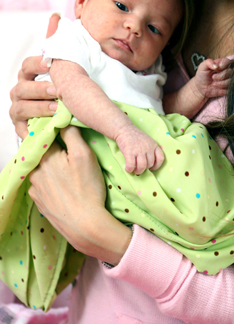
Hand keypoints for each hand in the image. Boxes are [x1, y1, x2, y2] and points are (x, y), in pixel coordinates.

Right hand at [9, 14, 60, 137]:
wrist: (60, 115)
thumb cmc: (59, 87)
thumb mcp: (60, 67)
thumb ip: (55, 43)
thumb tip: (56, 15)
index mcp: (29, 74)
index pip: (27, 65)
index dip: (37, 64)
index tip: (50, 63)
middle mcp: (20, 90)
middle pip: (22, 87)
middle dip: (39, 88)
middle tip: (57, 90)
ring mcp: (18, 109)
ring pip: (21, 107)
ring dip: (38, 107)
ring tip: (57, 109)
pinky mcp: (21, 127)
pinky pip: (22, 128)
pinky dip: (32, 128)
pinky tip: (47, 127)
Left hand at [28, 125, 131, 263]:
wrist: (85, 225)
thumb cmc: (87, 188)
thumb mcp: (84, 154)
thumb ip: (72, 133)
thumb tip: (63, 120)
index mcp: (46, 157)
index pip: (48, 136)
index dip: (58, 133)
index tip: (67, 134)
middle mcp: (36, 171)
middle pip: (45, 153)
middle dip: (56, 152)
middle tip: (72, 157)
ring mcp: (35, 188)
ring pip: (43, 169)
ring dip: (53, 168)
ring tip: (70, 174)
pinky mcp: (39, 201)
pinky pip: (42, 185)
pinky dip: (51, 183)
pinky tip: (65, 187)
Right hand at [115, 125, 163, 174]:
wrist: (124, 129)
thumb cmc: (135, 136)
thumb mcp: (147, 141)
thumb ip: (150, 149)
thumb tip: (150, 164)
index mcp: (153, 145)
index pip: (160, 158)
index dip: (157, 166)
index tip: (151, 168)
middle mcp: (148, 148)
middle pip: (150, 164)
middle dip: (144, 169)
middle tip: (139, 169)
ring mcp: (139, 150)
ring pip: (142, 166)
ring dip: (138, 171)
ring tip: (134, 170)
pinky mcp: (129, 152)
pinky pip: (131, 165)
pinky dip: (129, 169)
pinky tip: (128, 169)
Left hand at [194, 57, 232, 98]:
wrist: (200, 87)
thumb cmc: (202, 75)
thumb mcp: (202, 67)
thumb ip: (208, 62)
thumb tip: (216, 66)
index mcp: (222, 64)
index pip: (228, 61)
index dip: (224, 64)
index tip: (217, 68)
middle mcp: (227, 71)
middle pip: (230, 71)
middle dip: (221, 75)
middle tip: (213, 77)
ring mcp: (228, 80)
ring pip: (230, 81)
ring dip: (221, 83)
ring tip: (213, 84)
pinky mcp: (228, 89)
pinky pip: (229, 90)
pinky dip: (222, 90)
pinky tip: (216, 89)